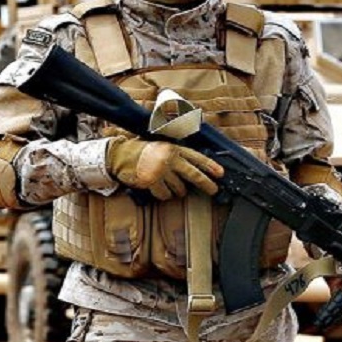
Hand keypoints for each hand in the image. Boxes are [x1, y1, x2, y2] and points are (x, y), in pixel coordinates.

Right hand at [106, 137, 223, 200]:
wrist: (120, 155)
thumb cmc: (142, 151)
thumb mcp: (162, 147)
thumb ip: (176, 154)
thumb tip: (194, 167)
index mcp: (173, 148)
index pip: (197, 157)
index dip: (210, 166)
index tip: (220, 174)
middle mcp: (169, 158)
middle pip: (194, 174)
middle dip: (206, 184)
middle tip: (213, 190)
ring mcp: (161, 170)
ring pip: (179, 188)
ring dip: (178, 191)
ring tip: (172, 186)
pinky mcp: (152, 181)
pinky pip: (165, 195)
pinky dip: (164, 195)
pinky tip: (159, 189)